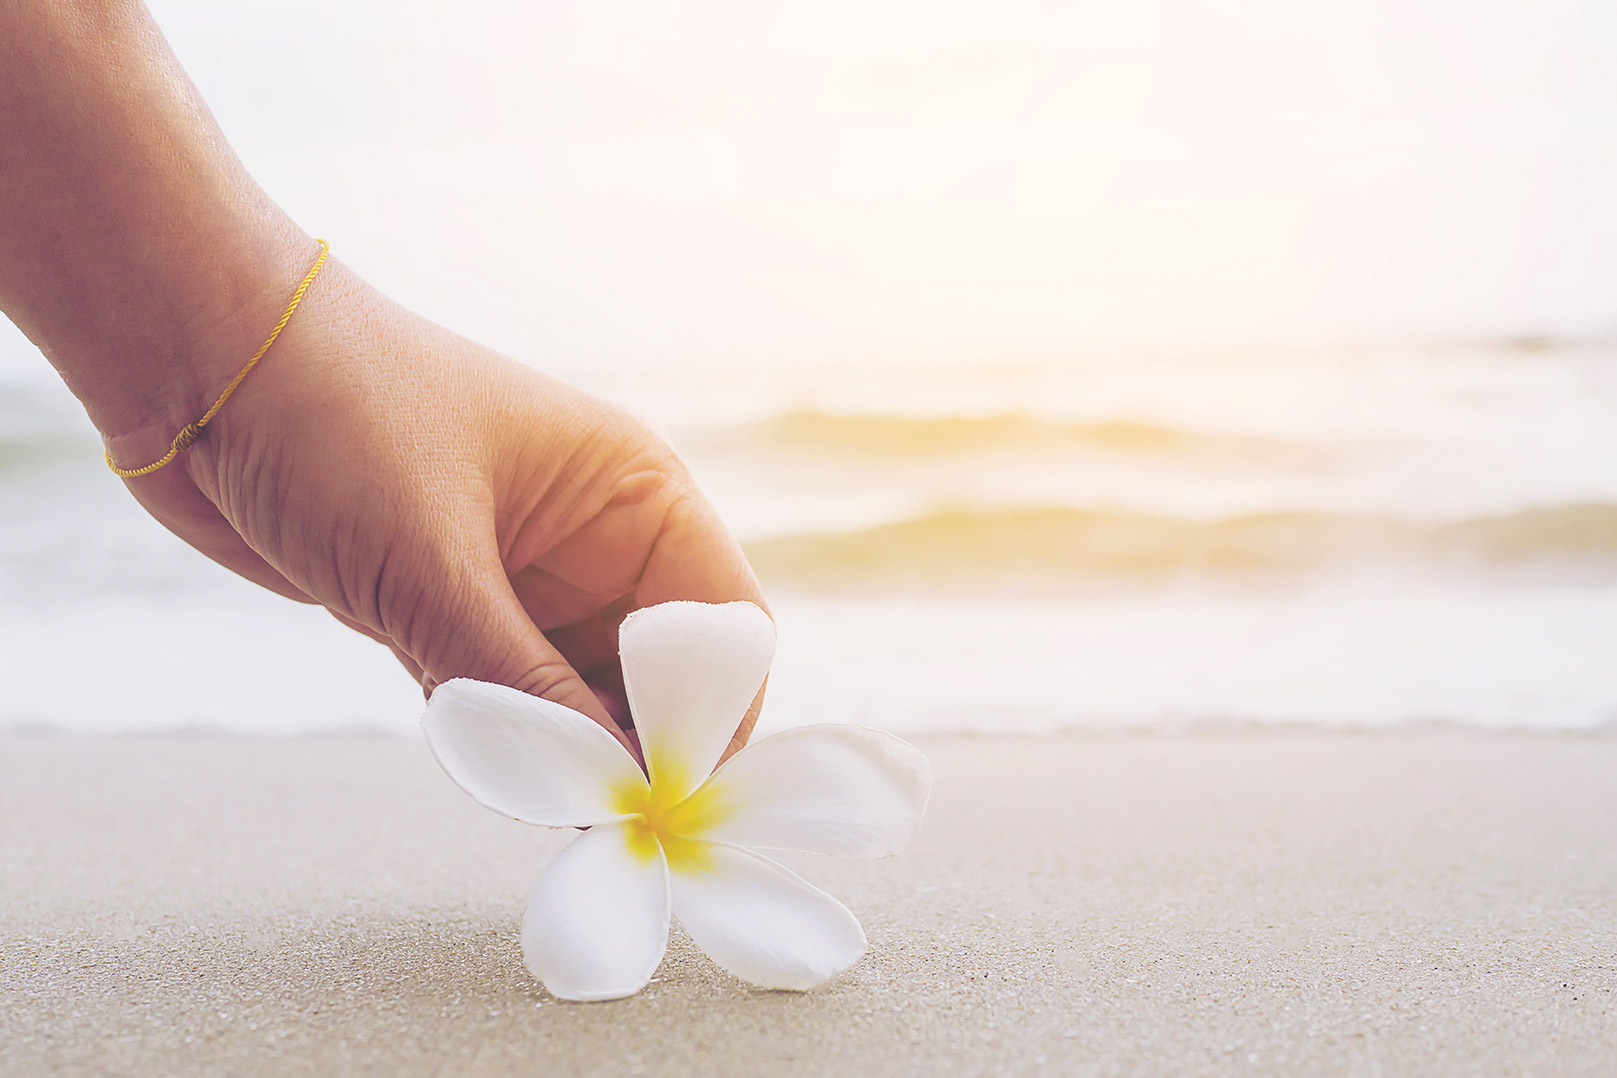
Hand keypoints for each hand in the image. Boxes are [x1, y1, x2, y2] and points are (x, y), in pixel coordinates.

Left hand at [105, 251, 767, 755]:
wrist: (197, 361)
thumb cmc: (335, 415)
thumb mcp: (433, 562)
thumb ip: (520, 683)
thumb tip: (604, 785)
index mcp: (632, 490)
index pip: (723, 621)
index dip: (712, 709)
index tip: (667, 788)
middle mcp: (595, 535)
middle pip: (657, 670)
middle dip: (630, 740)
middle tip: (590, 810)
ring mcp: (526, 572)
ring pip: (579, 689)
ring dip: (555, 741)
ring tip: (522, 778)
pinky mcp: (457, 600)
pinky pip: (506, 689)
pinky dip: (496, 728)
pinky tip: (473, 747)